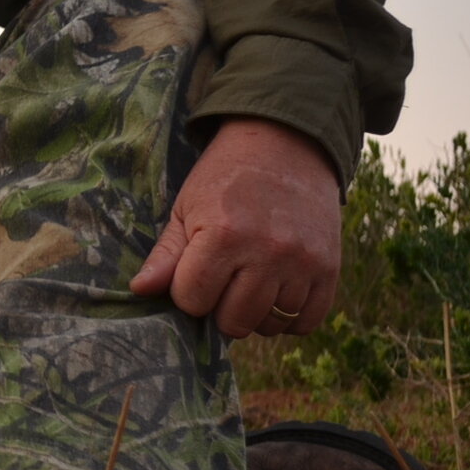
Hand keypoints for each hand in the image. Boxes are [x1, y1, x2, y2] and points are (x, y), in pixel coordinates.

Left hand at [127, 117, 340, 337]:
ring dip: (255, 312)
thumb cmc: (226, 177)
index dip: (188, 291)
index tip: (195, 270)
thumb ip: (166, 255)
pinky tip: (277, 290)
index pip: (193, 301)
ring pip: (270, 325)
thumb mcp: (187, 207)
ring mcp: (303, 263)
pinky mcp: (330, 269)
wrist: (287, 144)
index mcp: (224, 235)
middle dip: (219, 307)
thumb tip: (139, 291)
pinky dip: (289, 317)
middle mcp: (268, 252)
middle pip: (233, 322)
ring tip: (250, 279)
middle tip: (223, 278)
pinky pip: (306, 322)